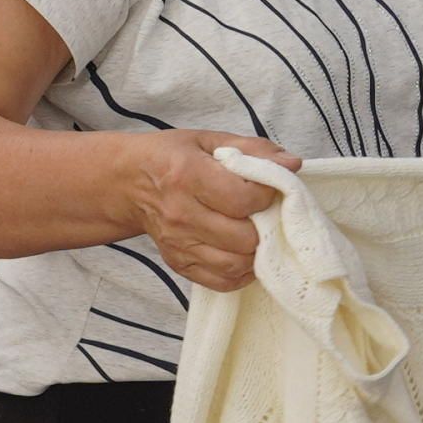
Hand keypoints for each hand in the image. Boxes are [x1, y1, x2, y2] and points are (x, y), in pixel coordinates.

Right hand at [126, 129, 298, 293]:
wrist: (129, 183)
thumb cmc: (172, 158)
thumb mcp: (209, 140)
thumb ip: (253, 150)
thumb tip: (292, 164)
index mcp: (187, 176)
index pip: (242, 199)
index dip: (267, 195)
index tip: (270, 188)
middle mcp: (180, 214)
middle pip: (243, 238)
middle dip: (265, 226)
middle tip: (266, 214)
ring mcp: (178, 243)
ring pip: (236, 264)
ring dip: (256, 252)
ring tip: (257, 233)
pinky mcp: (178, 263)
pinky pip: (222, 281)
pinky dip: (240, 271)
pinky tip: (242, 251)